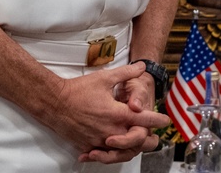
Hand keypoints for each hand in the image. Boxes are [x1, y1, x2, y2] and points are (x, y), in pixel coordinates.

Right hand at [43, 62, 169, 160]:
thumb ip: (126, 73)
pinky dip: (111, 152)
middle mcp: (110, 130)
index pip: (144, 120)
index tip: (165, 120)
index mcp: (117, 114)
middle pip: (136, 141)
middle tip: (155, 137)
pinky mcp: (87, 145)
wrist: (54, 103)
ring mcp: (98, 140)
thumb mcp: (105, 78)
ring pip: (121, 151)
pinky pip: (104, 154)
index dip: (157, 120)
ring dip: (131, 148)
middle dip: (148, 139)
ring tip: (138, 145)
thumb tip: (141, 67)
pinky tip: (114, 149)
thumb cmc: (78, 90)